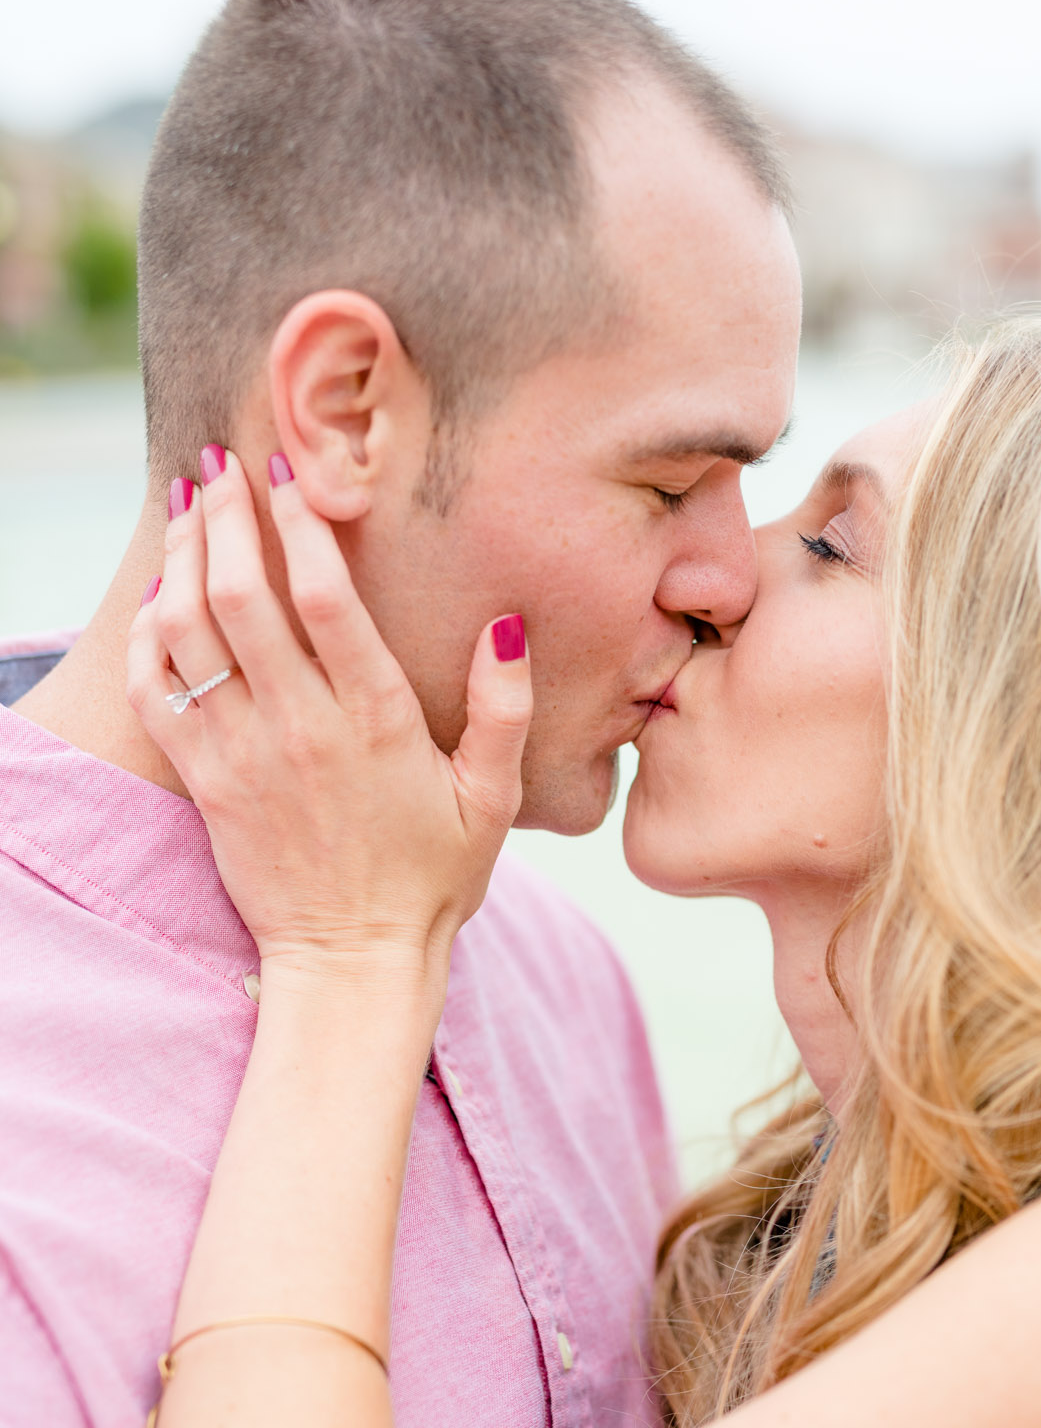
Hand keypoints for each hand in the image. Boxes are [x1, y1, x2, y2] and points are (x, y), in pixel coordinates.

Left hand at [128, 451, 529, 991]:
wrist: (352, 961)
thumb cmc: (431, 879)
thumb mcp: (492, 800)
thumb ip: (505, 709)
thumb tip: (504, 627)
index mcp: (376, 723)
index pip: (323, 597)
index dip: (299, 522)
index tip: (287, 470)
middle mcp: (300, 730)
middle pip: (238, 595)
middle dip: (223, 515)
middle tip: (219, 466)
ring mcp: (243, 756)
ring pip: (187, 632)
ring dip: (178, 558)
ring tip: (185, 509)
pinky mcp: (204, 782)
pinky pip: (154, 691)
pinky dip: (147, 634)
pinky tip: (160, 597)